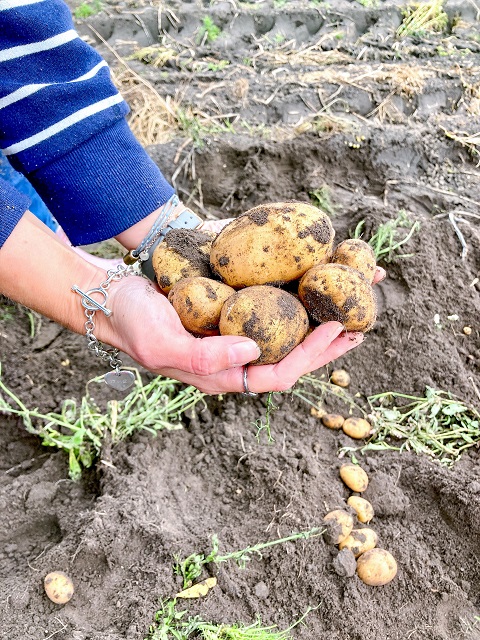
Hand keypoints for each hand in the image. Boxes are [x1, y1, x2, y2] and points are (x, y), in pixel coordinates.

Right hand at [105, 266, 385, 394]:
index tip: (333, 330)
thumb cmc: (134, 323)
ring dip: (316, 327)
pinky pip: (269, 312)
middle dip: (325, 348)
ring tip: (347, 312)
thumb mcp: (163, 344)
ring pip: (284, 337)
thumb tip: (253, 351)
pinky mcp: (230, 313)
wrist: (114, 298)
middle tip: (358, 329)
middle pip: (289, 360)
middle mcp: (234, 358)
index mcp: (221, 374)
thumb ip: (205, 356)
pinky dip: (294, 303)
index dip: (308, 357)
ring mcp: (233, 336)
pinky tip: (310, 288)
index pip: (275, 375)